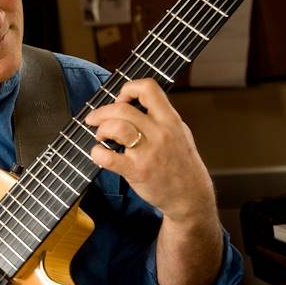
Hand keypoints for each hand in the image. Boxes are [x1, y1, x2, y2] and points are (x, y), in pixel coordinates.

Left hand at [84, 78, 215, 223]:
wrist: (190, 196)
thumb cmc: (182, 164)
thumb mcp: (180, 132)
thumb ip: (160, 117)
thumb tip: (135, 103)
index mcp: (170, 120)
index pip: (148, 88)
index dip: (128, 89)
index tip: (120, 99)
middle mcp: (160, 133)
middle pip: (122, 108)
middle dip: (102, 112)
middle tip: (94, 119)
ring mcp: (148, 152)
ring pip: (116, 127)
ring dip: (101, 129)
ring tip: (100, 136)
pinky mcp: (137, 171)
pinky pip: (109, 157)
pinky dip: (97, 153)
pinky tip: (99, 154)